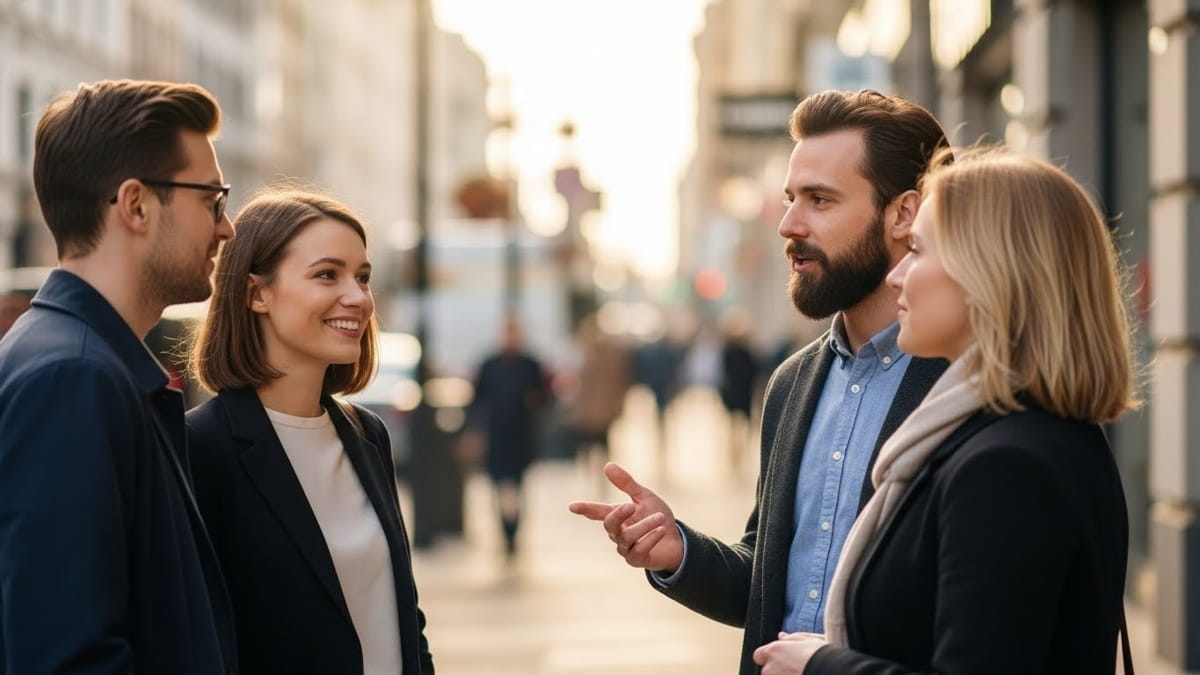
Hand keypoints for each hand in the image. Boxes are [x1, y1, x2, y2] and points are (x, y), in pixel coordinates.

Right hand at [568, 462, 683, 572]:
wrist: (677, 541)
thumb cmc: (658, 517)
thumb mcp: (644, 497)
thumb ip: (626, 483)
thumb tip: (607, 465)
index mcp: (618, 516)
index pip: (597, 511)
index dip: (585, 509)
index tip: (572, 506)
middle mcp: (617, 533)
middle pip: (609, 525)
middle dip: (618, 515)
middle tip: (630, 506)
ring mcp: (625, 548)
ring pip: (627, 537)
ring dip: (645, 526)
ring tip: (660, 517)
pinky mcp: (636, 560)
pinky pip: (638, 550)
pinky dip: (650, 539)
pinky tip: (660, 531)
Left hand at [752, 632, 828, 673]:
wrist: (834, 673)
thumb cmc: (823, 656)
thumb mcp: (809, 640)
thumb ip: (791, 639)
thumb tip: (781, 636)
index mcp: (773, 652)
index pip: (759, 655)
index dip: (770, 657)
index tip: (781, 659)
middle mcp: (770, 669)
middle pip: (767, 671)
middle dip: (778, 670)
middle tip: (796, 668)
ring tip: (802, 673)